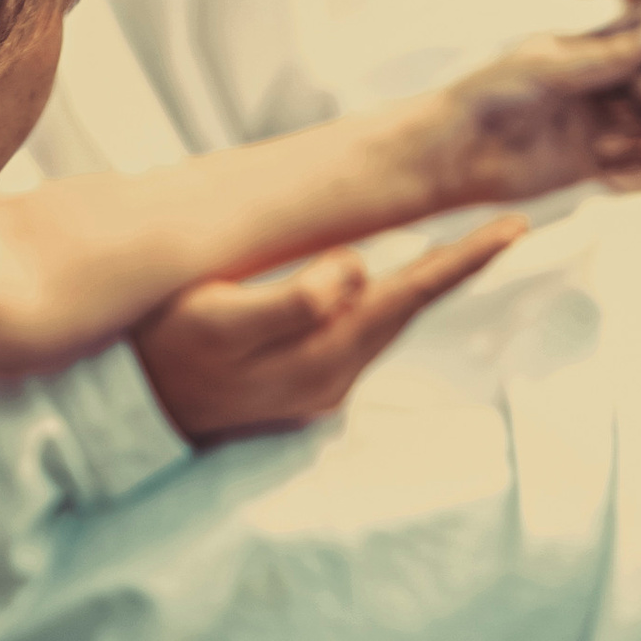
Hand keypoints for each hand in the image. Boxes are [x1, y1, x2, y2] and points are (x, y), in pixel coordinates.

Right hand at [136, 213, 528, 439]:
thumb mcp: (216, 316)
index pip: (407, 296)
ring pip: (379, 324)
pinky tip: (375, 285)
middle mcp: (332, 381)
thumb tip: (356, 270)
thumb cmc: (161, 348)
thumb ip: (292, 299)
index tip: (511, 228)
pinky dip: (373, 307)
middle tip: (505, 225)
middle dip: (452, 268)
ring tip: (454, 247)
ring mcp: (319, 393)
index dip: (460, 261)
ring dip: (414, 285)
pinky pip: (351, 339)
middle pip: (405, 310)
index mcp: (320, 355)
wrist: (129, 415)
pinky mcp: (303, 396)